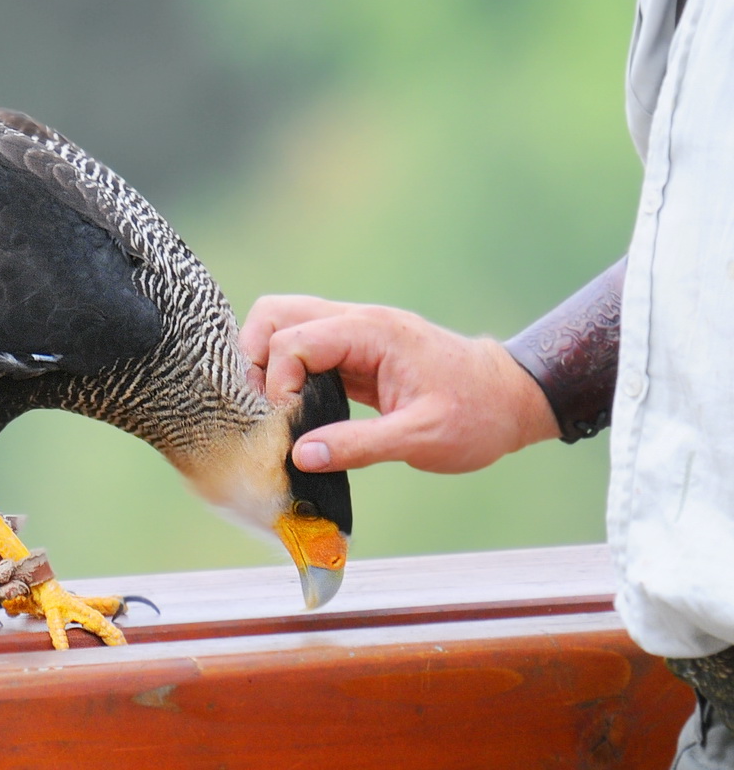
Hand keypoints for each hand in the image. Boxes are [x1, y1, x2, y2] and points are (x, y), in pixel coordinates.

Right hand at [240, 296, 559, 473]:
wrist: (512, 399)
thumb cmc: (477, 415)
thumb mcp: (422, 438)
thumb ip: (359, 446)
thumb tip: (300, 455)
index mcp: (373, 333)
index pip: (294, 340)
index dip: (278, 383)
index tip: (289, 423)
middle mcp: (358, 323)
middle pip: (276, 314)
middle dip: (255, 359)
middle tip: (264, 407)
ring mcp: (354, 334)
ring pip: (284, 325)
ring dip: (266, 362)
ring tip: (273, 407)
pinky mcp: (353, 353)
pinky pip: (303, 348)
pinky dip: (285, 372)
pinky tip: (292, 407)